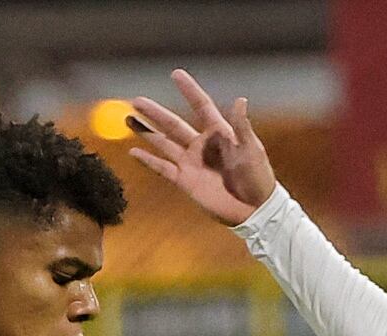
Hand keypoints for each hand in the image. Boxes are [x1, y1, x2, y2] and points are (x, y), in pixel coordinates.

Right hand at [127, 70, 277, 224]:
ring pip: (163, 143)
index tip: (176, 74)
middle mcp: (201, 146)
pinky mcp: (186, 181)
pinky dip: (148, 161)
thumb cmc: (258, 178)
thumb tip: (241, 99)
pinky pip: (163, 169)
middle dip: (155, 112)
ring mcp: (192, 163)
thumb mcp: (252, 150)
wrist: (255, 211)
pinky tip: (134, 152)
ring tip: (128, 118)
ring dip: (146, 131)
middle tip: (136, 100)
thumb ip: (242, 126)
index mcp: (219, 133)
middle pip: (173, 124)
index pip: (201, 106)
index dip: (189, 90)